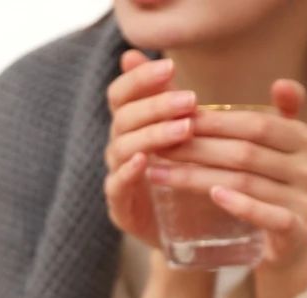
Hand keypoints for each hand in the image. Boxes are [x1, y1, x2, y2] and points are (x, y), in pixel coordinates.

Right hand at [103, 50, 197, 248]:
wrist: (189, 231)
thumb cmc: (188, 175)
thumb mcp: (187, 135)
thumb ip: (171, 99)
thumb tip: (149, 58)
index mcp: (130, 126)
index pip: (121, 94)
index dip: (139, 78)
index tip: (170, 68)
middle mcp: (119, 148)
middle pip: (124, 118)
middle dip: (156, 106)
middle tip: (190, 100)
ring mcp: (117, 177)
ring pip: (122, 148)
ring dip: (153, 135)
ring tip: (185, 129)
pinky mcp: (121, 208)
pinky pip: (117, 186)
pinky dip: (128, 173)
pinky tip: (144, 162)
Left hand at [147, 80, 306, 297]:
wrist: (287, 248)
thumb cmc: (269, 192)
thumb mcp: (271, 152)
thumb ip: (268, 118)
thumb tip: (276, 80)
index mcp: (305, 139)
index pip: (255, 123)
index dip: (213, 120)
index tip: (172, 119)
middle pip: (246, 151)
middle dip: (197, 147)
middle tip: (158, 145)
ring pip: (246, 181)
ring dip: (197, 176)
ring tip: (160, 172)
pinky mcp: (298, 231)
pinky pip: (268, 215)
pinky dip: (240, 205)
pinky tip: (212, 195)